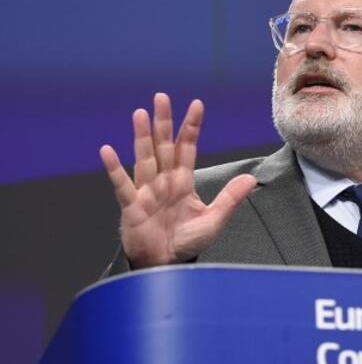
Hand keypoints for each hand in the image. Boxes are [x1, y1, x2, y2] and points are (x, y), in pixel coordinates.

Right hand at [100, 93, 256, 267]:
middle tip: (162, 97)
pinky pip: (123, 185)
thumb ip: (230, 198)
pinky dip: (114, 169)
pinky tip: (107, 151)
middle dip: (163, 122)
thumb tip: (252, 178)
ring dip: (141, 137)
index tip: (197, 104)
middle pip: (163, 145)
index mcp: (183, 181)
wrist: (167, 266)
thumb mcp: (214, 219)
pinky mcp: (132, 207)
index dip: (191, 127)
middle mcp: (163, 181)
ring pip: (144, 158)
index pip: (187, 147)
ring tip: (140, 114)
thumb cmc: (187, 243)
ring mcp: (146, 192)